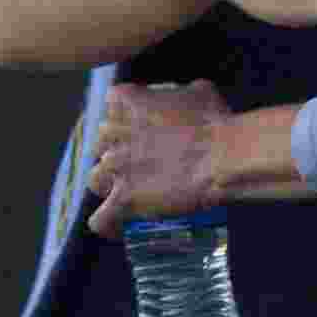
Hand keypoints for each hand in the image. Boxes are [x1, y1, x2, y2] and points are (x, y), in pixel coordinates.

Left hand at [88, 80, 230, 238]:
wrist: (221, 154)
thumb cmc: (213, 120)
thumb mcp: (200, 91)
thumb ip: (182, 94)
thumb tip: (186, 98)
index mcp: (131, 102)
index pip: (112, 100)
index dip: (123, 111)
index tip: (137, 119)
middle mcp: (117, 133)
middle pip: (100, 141)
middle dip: (115, 149)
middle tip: (136, 157)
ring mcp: (118, 167)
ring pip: (95, 178)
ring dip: (108, 184)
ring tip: (125, 190)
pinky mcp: (125, 198)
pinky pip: (100, 218)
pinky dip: (107, 224)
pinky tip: (117, 225)